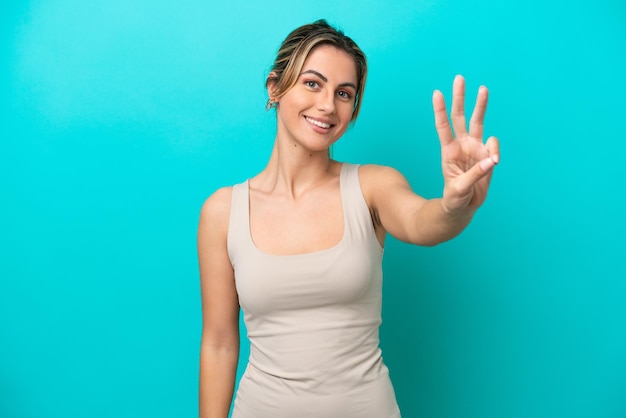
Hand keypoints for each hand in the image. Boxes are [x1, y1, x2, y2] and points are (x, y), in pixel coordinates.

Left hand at [432, 75, 499, 214]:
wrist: (463, 208)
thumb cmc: (455, 199)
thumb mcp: (460, 189)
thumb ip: (475, 175)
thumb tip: (491, 161)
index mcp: (448, 151)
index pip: (443, 126)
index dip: (440, 110)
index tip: (437, 93)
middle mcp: (461, 145)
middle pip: (459, 116)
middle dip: (459, 97)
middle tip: (459, 78)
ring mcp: (474, 148)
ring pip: (478, 121)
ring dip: (480, 105)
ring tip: (483, 88)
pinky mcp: (487, 155)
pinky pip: (494, 146)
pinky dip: (495, 150)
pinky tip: (493, 163)